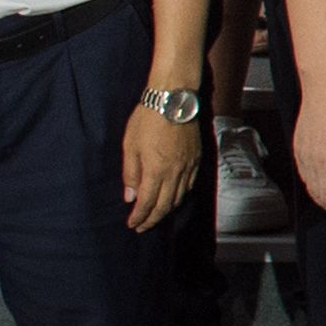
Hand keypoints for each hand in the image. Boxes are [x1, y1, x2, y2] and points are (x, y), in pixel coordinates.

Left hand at [119, 104, 204, 231]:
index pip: (147, 202)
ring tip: (157, 215)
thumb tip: (129, 195)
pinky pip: (189, 185)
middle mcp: (175, 172)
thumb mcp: (130, 145)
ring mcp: (188, 166)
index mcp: (156, 170)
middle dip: (153, 219)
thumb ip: (130, 173)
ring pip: (179, 197)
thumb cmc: (148, 118)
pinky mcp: (196, 158)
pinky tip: (175, 197)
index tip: (132, 224)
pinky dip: (181, 196)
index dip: (139, 217)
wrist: (174, 99)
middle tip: (143, 226)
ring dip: (167, 210)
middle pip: (165, 205)